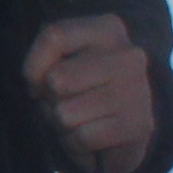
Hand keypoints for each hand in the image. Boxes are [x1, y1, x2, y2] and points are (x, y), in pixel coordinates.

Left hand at [26, 11, 158, 172]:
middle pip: (56, 79)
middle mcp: (129, 54)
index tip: (40, 81)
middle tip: (69, 102)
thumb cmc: (78, 94)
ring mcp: (138, 89)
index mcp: (108, 29)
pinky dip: (77, 144)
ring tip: (83, 119)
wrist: (118, 136)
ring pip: (64, 113)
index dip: (33, 67)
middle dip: (50, 100)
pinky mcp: (139, 125)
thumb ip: (40, 63)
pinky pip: (82, 138)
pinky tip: (94, 137)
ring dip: (63, 125)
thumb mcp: (53, 66)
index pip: (54, 36)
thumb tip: (43, 85)